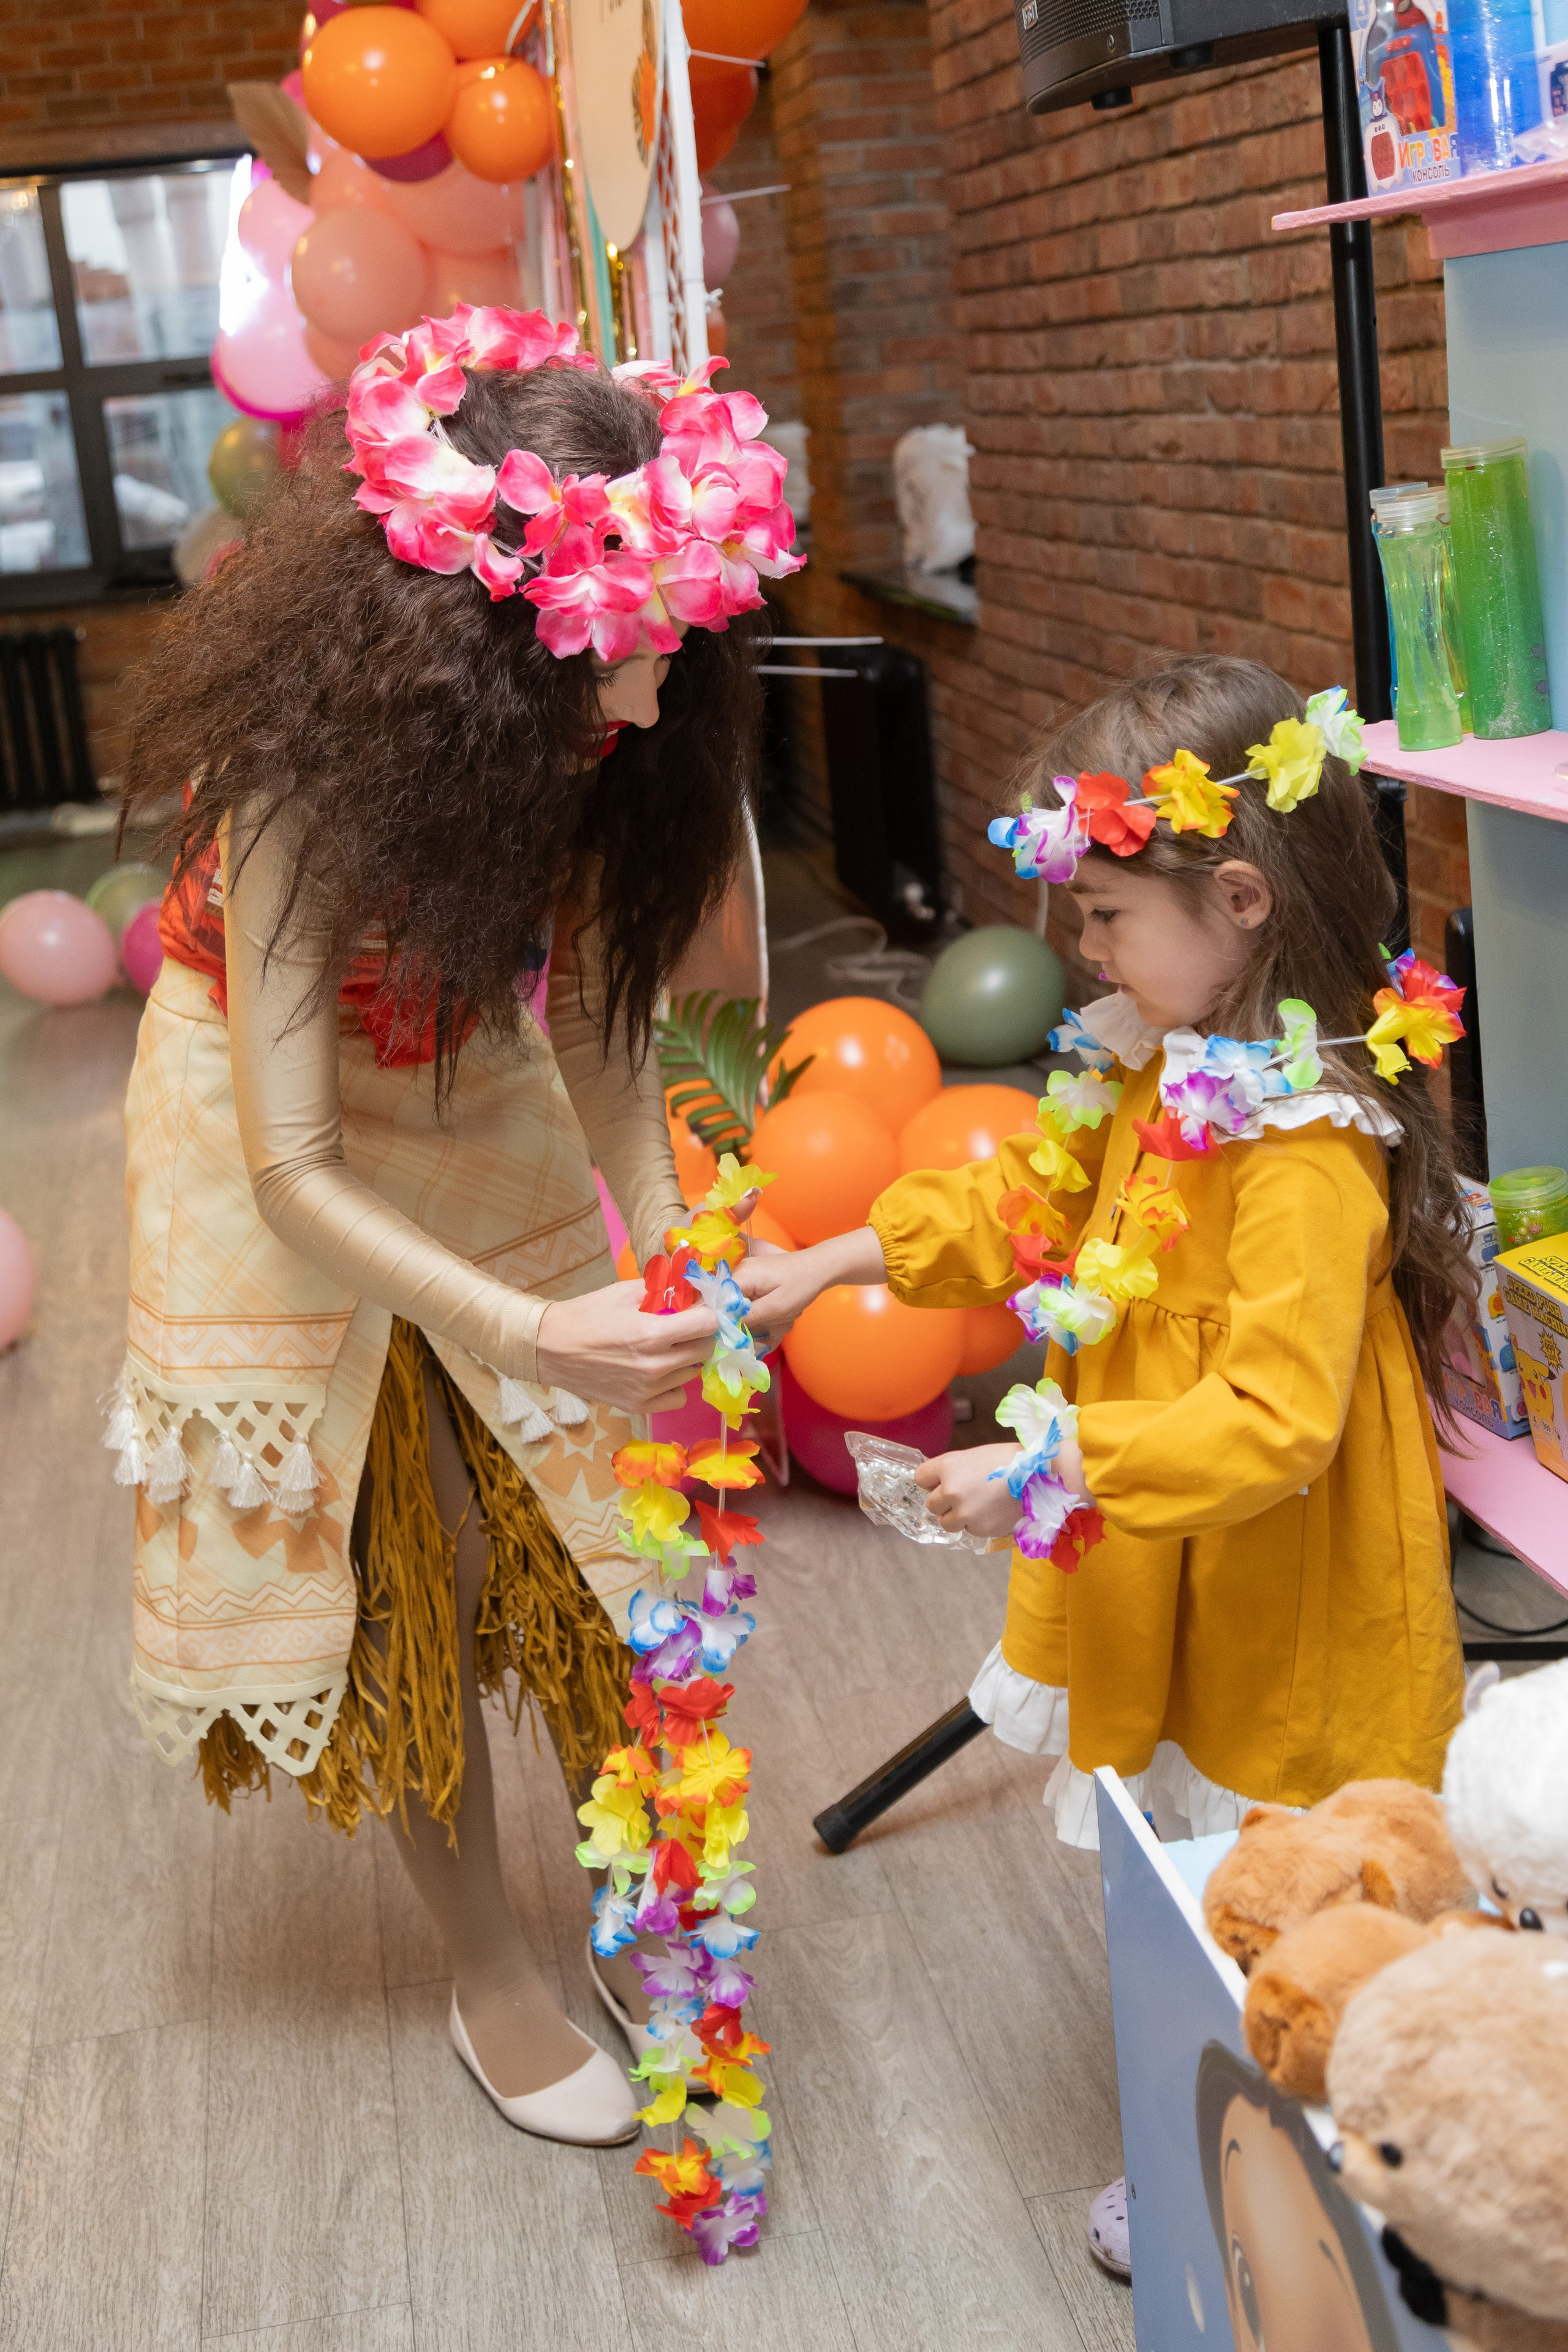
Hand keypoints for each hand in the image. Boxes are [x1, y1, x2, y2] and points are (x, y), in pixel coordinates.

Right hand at [535, 1279, 716, 1414]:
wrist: (550, 1348)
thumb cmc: (586, 1315)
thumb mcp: (624, 1292)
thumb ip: (663, 1290)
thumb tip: (692, 1288)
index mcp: (653, 1333)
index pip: (708, 1324)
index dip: (707, 1313)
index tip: (699, 1309)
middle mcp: (655, 1365)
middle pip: (705, 1349)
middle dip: (699, 1334)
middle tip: (684, 1327)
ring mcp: (648, 1389)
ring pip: (692, 1372)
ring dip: (686, 1358)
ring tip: (664, 1349)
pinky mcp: (639, 1406)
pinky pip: (678, 1397)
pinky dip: (674, 1385)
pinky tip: (659, 1372)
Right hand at [732, 1223, 888, 1348]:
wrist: (820, 1267)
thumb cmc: (801, 1285)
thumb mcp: (777, 1307)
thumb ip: (749, 1317)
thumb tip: (723, 1327)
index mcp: (741, 1276)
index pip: (718, 1302)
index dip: (724, 1321)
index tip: (740, 1334)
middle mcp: (739, 1272)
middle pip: (730, 1306)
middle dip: (751, 1320)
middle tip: (773, 1322)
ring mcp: (746, 1275)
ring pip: (742, 1306)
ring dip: (762, 1316)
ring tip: (782, 1313)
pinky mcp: (754, 1279)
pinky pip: (752, 1301)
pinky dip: (765, 1310)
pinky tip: (780, 1310)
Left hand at [914, 1445, 1024, 1539]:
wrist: (1040, 1476)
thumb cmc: (1009, 1460)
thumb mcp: (975, 1457)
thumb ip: (954, 1471)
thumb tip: (940, 1486)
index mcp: (949, 1466)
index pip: (920, 1478)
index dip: (931, 1481)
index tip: (941, 1482)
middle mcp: (951, 1490)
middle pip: (931, 1504)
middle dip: (944, 1502)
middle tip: (964, 1496)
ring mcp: (965, 1512)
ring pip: (946, 1522)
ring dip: (957, 1517)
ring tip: (978, 1506)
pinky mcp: (979, 1528)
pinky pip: (968, 1529)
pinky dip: (976, 1524)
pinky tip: (992, 1511)